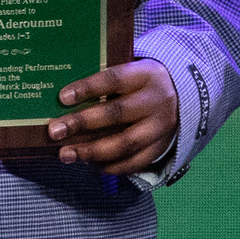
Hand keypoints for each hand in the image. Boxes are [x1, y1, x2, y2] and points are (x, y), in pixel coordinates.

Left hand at [48, 61, 178, 175]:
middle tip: (55, 131)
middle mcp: (157, 100)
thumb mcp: (133, 72)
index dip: (88, 88)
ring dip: (92, 151)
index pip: (115, 79)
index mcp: (147, 74)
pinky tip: (90, 164)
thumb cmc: (144, 83)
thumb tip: (65, 99)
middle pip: (117, 113)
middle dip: (82, 123)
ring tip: (66, 154)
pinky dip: (111, 166)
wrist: (184, 95)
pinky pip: (135, 162)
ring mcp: (161, 126)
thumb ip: (106, 82)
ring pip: (125, 143)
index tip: (63, 97)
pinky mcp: (162, 147)